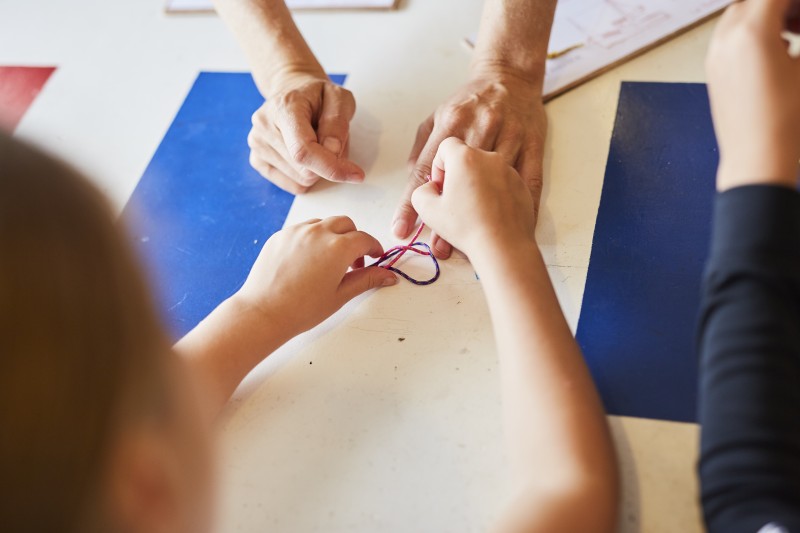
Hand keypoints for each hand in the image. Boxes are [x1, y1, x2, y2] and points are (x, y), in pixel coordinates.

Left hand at [233, 217, 396, 335]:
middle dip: (354, 238)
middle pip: (346, 224)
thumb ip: (367, 279)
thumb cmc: (302, 309)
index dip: (374, 248)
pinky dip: (312, 238)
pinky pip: (303, 229)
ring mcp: (297, 231)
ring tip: (329, 261)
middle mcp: (318, 232)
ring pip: (324, 223)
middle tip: (353, 261)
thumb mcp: (341, 295)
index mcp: (338, 247)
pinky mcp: (280, 235)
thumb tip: (389, 275)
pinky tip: (308, 260)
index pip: (365, 239)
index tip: (376, 257)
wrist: (264, 312)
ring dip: (333, 235)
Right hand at [248, 72, 365, 193]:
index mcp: (283, 108)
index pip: (303, 150)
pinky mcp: (257, 160)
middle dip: (328, 163)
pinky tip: (305, 155)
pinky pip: (293, 185)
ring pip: (301, 180)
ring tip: (316, 143)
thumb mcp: (339, 97)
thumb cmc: (317, 95)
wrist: (292, 91)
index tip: (356, 174)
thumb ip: (338, 122)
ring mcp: (257, 144)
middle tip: (331, 141)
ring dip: (318, 169)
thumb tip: (332, 151)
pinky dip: (307, 176)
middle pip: (305, 170)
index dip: (331, 167)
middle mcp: (264, 126)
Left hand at [393, 72, 546, 258]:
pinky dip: (523, 208)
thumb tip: (416, 185)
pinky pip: (529, 181)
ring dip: (483, 218)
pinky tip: (514, 229)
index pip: (425, 169)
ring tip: (469, 247)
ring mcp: (511, 135)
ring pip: (495, 185)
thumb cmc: (468, 102)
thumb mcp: (437, 116)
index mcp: (452, 122)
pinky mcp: (534, 144)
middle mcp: (481, 127)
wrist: (510, 75)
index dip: (411, 203)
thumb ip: (424, 150)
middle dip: (447, 218)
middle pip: (461, 182)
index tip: (401, 229)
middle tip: (437, 248)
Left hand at [707, 0, 799, 190]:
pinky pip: (730, 37)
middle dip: (782, 3)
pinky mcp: (713, 72)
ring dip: (768, 14)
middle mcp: (726, 39)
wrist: (757, 159)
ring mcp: (715, 56)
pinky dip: (754, 32)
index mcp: (752, 32)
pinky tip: (779, 50)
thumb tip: (798, 24)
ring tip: (796, 31)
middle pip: (755, 1)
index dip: (795, 1)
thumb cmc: (788, 118)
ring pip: (740, 15)